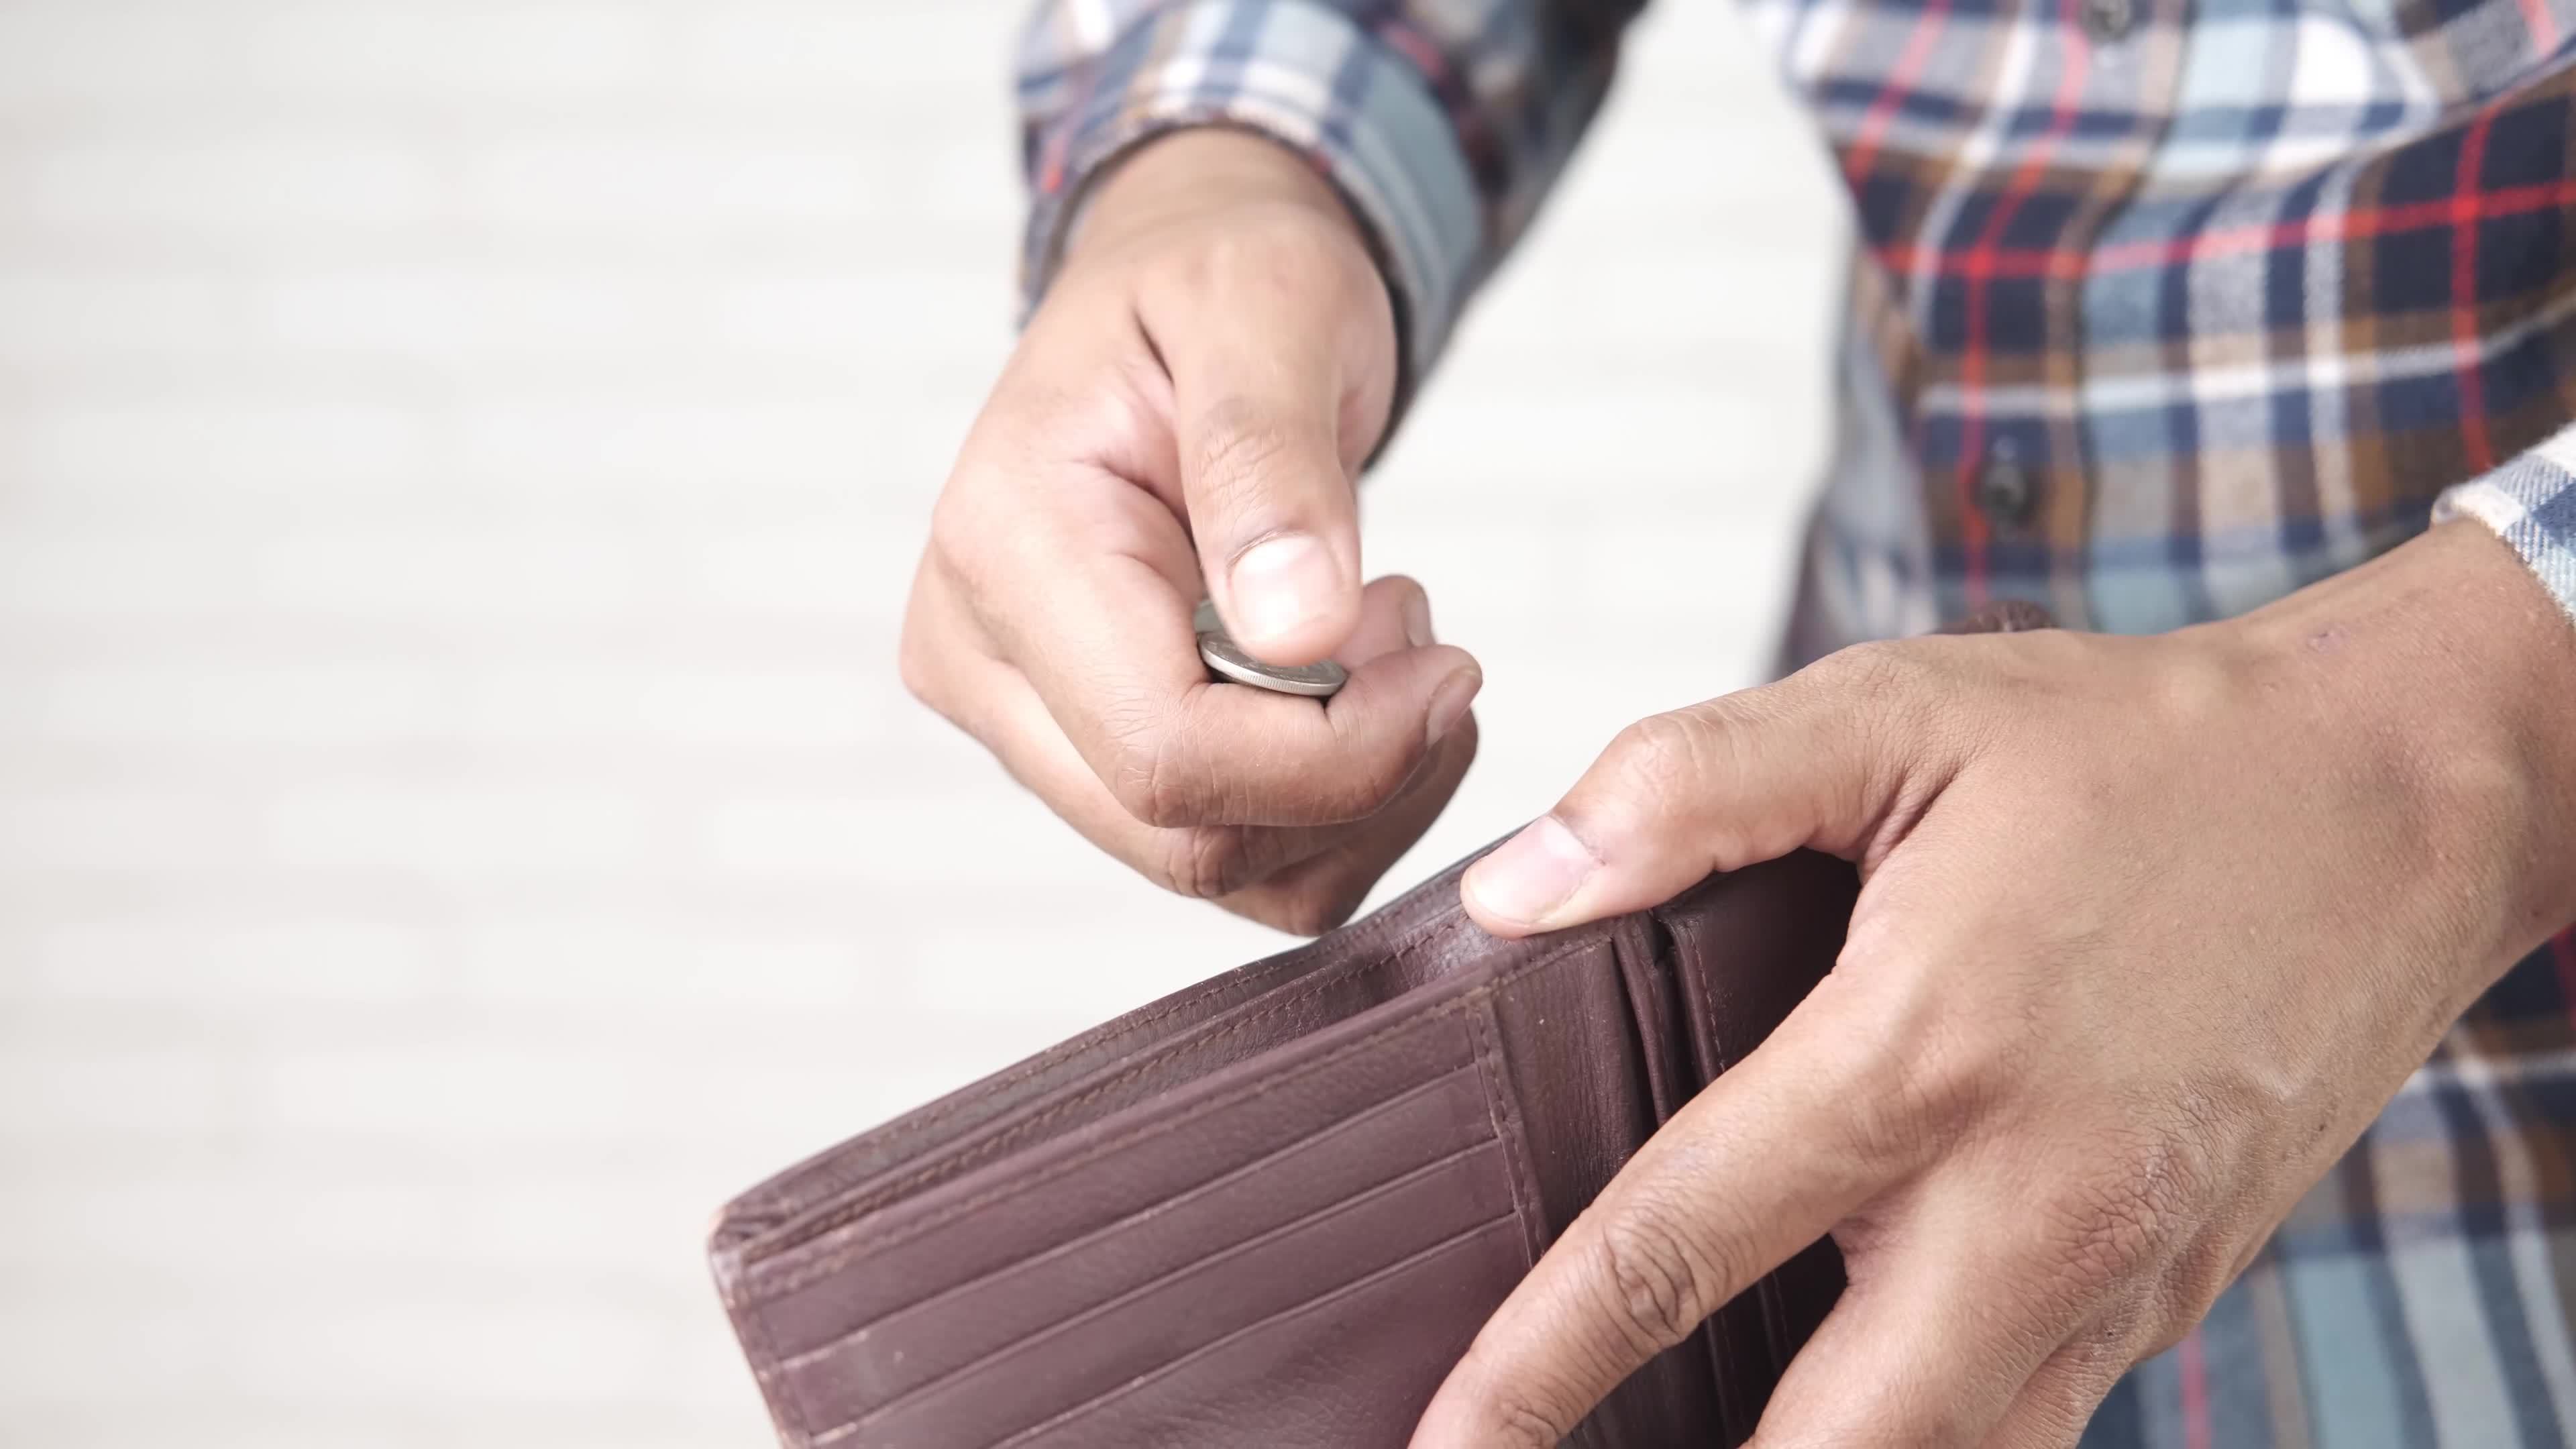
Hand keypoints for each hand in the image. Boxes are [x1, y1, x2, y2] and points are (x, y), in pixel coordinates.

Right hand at [901, 130, 1481, 932]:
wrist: (1185, 288)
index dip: (1337, 750)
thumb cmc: (1223, 276)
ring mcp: (1019, 720)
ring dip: (1355, 795)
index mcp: (1002, 548)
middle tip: (1430, 638)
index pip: (1167, 750)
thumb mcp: (1269, 307)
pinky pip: (1229, 857)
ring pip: (1214, 869)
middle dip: (1355, 771)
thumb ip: (1272, 459)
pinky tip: (1364, 687)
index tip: (1446, 658)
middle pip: (1184, 835)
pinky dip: (1332, 809)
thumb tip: (1300, 632)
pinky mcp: (1081, 754)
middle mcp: (978, 659)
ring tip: (1393, 639)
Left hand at [1413, 521, 2575, 1445]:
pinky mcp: (2175, 1293)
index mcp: (1929, 1053)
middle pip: (1828, 1440)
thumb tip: (1515, 889)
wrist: (2402, 794)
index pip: (1682, 1246)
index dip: (1540, 1367)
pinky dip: (1917, 1441)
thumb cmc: (2140, 751)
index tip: (1444, 1445)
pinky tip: (1831, 1401)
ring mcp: (2118, 1272)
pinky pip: (2027, 1425)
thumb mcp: (1902, 707)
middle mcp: (2031, 1202)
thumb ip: (1690, 783)